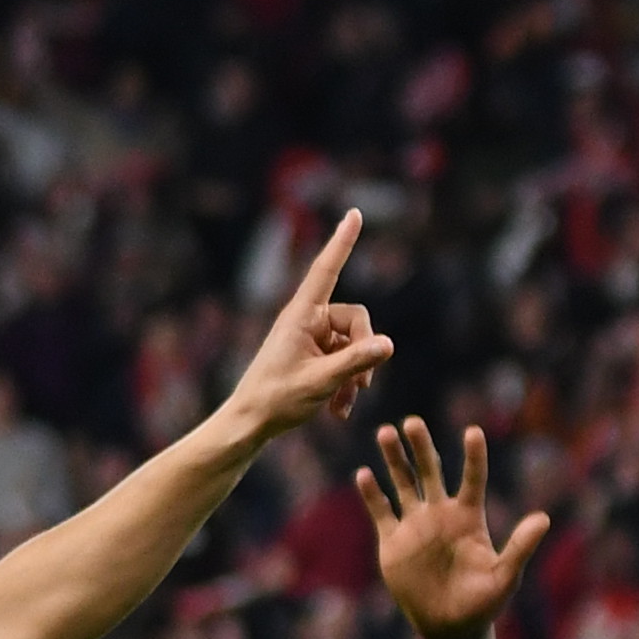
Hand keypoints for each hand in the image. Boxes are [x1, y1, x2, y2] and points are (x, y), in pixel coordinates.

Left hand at [219, 213, 391, 443]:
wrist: (249, 424)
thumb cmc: (275, 400)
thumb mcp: (321, 382)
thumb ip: (356, 362)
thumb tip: (388, 344)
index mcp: (301, 315)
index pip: (326, 270)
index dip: (343, 242)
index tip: (354, 213)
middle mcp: (307, 320)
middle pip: (356, 319)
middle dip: (364, 350)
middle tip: (362, 384)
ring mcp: (311, 338)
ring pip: (353, 344)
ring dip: (354, 375)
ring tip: (344, 405)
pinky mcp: (314, 355)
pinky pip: (344, 361)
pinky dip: (345, 385)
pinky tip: (339, 412)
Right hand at [355, 419, 551, 638]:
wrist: (450, 627)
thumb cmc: (483, 603)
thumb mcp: (506, 576)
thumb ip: (520, 547)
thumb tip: (543, 519)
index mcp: (469, 517)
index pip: (472, 479)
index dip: (473, 456)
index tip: (472, 432)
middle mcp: (441, 514)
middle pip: (430, 471)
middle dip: (421, 446)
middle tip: (411, 422)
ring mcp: (415, 526)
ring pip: (402, 483)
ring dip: (393, 459)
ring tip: (385, 432)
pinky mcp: (393, 542)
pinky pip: (382, 512)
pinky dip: (372, 494)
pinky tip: (364, 474)